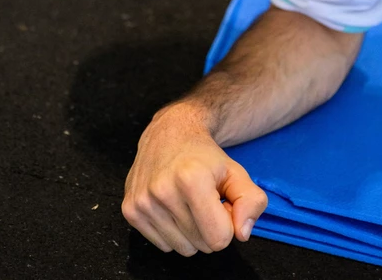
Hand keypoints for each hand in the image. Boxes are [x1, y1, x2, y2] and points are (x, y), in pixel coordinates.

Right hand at [122, 103, 267, 255]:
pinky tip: (172, 206)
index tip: (220, 202)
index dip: (226, 222)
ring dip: (190, 231)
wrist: (169, 132)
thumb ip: (251, 201)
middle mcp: (162, 190)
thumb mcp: (236, 172)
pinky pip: (162, 245)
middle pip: (201, 245)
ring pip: (182, 249)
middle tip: (204, 200)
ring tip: (188, 202)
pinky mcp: (130, 209)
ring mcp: (143, 201)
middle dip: (209, 227)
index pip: (219, 238)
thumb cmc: (204, 156)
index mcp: (191, 179)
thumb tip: (242, 233)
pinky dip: (172, 231)